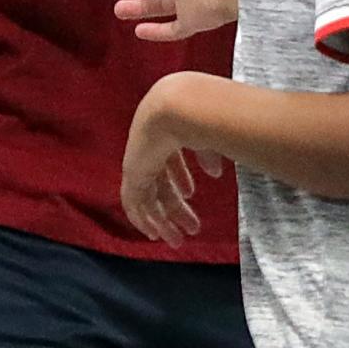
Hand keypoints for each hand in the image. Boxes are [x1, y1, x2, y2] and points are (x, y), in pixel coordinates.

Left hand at [121, 79, 223, 245]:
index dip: (179, 178)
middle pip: (161, 183)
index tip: (190, 193)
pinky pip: (133, 204)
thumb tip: (215, 173)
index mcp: (165, 133)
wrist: (179, 107)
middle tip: (192, 228)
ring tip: (178, 240)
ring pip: (148, 198)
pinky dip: (143, 220)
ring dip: (163, 220)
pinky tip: (155, 234)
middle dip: (176, 207)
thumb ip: (209, 154)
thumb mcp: (209, 136)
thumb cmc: (198, 114)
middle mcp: (148, 147)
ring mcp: (139, 161)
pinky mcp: (133, 174)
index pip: (169, 160)